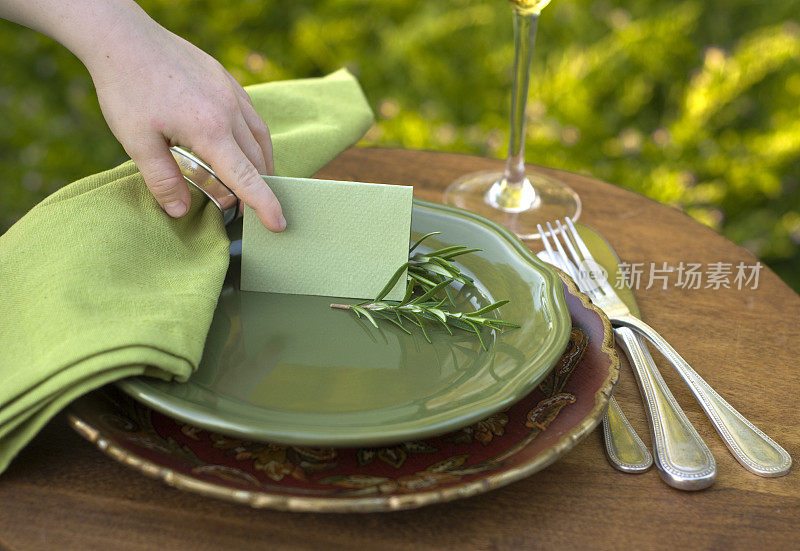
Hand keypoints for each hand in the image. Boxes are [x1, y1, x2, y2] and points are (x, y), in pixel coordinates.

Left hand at [85, 15, 284, 230]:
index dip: (264, 204)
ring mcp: (231, 92)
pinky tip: (244, 146)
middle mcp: (229, 111)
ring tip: (255, 182)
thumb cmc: (126, 87)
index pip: (246, 177)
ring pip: (260, 138)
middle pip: (258, 161)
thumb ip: (161, 179)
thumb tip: (179, 212)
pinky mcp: (226, 80)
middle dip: (259, 188)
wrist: (123, 37)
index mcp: (209, 130)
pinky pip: (252, 117)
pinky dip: (255, 139)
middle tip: (249, 210)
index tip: (279, 224)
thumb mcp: (135, 141)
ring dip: (262, 165)